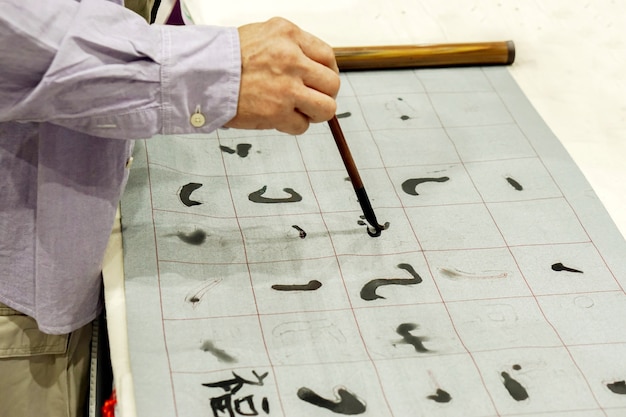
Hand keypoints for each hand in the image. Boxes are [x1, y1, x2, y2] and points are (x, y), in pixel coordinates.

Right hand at [224, 17, 339, 134]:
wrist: (200, 75)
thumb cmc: (226, 58)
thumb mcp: (263, 35)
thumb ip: (290, 48)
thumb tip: (313, 69)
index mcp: (289, 36)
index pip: (328, 57)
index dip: (328, 72)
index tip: (322, 81)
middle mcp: (292, 60)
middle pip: (332, 84)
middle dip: (325, 95)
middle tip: (312, 99)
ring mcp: (286, 88)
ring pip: (326, 108)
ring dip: (316, 113)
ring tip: (300, 112)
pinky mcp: (277, 112)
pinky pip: (302, 126)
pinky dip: (293, 125)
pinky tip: (279, 118)